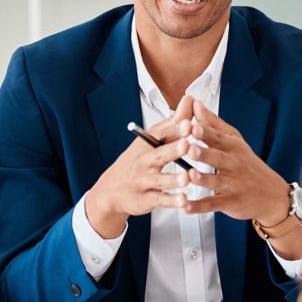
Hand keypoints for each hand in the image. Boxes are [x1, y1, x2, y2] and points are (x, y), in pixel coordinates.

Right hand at [85, 96, 195, 237]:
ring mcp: (145, 181)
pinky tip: (184, 202)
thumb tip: (190, 99)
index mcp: (148, 144)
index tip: (189, 123)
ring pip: (160, 180)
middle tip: (186, 144)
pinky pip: (160, 201)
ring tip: (186, 178)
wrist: (112, 190)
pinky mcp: (146, 199)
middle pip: (159, 155)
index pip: (162, 134)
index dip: (175, 129)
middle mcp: (145, 162)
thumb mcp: (152, 139)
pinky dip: (172, 202)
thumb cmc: (137, 160)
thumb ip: (174, 121)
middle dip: (173, 150)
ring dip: (173, 179)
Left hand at [183, 100, 289, 224]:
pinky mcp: (229, 202)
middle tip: (189, 147)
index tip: (192, 124)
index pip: (218, 137)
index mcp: (232, 147)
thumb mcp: (234, 140)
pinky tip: (185, 207)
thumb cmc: (247, 164)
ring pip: (215, 181)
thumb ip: (213, 123)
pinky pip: (212, 204)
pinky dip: (198, 207)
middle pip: (216, 158)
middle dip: (203, 153)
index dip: (205, 132)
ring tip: (189, 175)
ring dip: (201, 178)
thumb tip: (195, 103)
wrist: (271, 194)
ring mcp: (231, 184)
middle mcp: (233, 164)